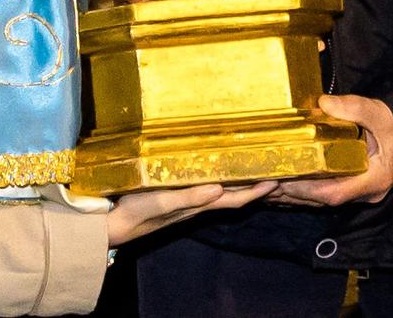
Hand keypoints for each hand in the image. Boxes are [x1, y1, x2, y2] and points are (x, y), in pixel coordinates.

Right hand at [104, 180, 273, 246]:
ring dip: (238, 182)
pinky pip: (205, 186)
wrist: (116, 224)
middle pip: (232, 196)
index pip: (234, 200)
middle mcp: (197, 204)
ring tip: (252, 168)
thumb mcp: (163, 202)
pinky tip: (214, 170)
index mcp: (198, 205)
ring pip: (221, 192)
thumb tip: (219, 189)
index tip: (276, 182)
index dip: (256, 192)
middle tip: (272, 170)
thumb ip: (190, 197)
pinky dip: (217, 178)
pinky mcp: (177, 196)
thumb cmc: (139, 212)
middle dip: (253, 186)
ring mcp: (188, 202)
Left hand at [268, 95, 392, 207]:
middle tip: (266, 181)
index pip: (336, 193)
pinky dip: (302, 194)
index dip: (307, 189)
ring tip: (266, 185)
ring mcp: (359, 195)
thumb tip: (324, 103)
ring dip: (294, 196)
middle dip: (294, 193)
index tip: (284, 180)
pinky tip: (281, 187)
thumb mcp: (378, 113)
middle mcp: (366, 193)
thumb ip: (354, 108)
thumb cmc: (392, 126)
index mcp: (375, 179)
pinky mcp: (351, 190)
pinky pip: (324, 197)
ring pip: (322, 202)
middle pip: (324, 200)